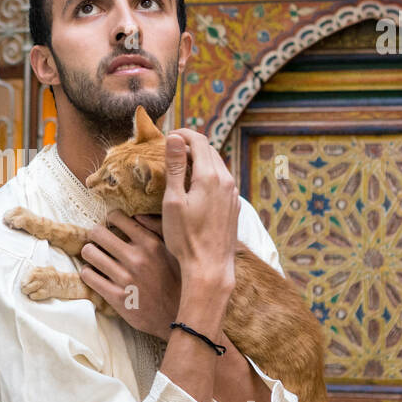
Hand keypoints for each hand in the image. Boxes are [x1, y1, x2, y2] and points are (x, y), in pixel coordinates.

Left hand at [77, 210, 181, 340]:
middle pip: (97, 233)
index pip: (116, 217)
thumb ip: (157, 229)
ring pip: (89, 253)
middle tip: (98, 241)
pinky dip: (88, 272)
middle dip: (95, 235)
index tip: (111, 227)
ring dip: (90, 253)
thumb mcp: (174, 251)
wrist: (179, 316)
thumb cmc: (178, 281)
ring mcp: (125, 278)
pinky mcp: (116, 297)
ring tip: (96, 257)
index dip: (110, 220)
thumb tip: (137, 215)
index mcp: (150, 243)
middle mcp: (136, 258)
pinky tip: (95, 273)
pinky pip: (89, 276)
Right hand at [162, 129, 239, 303]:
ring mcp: (233, 194)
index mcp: (211, 176)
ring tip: (180, 167)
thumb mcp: (174, 200)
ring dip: (200, 160)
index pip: (199, 141)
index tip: (167, 137)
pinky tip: (195, 187)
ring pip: (217, 165)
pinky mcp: (233, 206)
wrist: (210, 267)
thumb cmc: (186, 237)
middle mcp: (227, 181)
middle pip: (210, 150)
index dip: (182, 134)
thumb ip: (176, 166)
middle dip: (190, 145)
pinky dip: (208, 175)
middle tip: (170, 150)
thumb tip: (174, 138)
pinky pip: (222, 181)